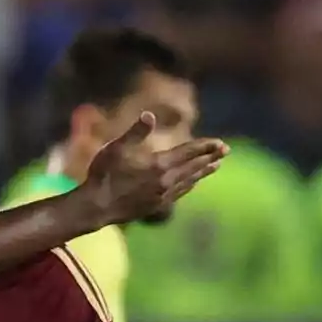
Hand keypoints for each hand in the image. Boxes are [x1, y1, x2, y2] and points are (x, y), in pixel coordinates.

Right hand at [83, 112, 227, 225]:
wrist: (95, 207)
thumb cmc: (104, 174)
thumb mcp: (116, 148)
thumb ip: (135, 132)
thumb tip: (149, 115)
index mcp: (159, 164)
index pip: (189, 152)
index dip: (205, 146)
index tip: (220, 142)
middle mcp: (166, 180)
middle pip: (194, 167)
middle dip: (210, 158)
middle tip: (226, 151)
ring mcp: (162, 195)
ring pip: (189, 181)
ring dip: (203, 172)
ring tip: (215, 166)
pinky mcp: (156, 206)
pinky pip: (180, 193)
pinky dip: (190, 185)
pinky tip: (192, 183)